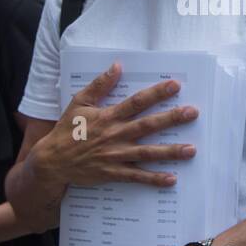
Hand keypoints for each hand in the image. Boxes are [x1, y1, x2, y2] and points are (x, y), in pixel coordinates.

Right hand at [29, 62, 197, 189]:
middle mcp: (115, 135)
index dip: (156, 93)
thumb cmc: (67, 130)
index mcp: (108, 116)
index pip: (136, 102)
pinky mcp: (113, 172)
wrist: (52, 161)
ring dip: (170, 151)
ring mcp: (115, 155)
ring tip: (191, 149)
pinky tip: (172, 178)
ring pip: (147, 153)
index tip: (175, 86)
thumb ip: (99, 85)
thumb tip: (117, 66)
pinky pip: (136, 176)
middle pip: (147, 125)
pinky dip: (153, 178)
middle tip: (193, 113)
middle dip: (171, 119)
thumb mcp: (79, 102)